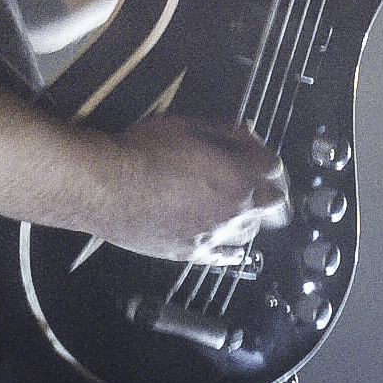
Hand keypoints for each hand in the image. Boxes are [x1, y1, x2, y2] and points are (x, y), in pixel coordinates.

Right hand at [98, 114, 289, 264]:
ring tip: (241, 205)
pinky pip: (228, 256)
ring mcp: (216, 236)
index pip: (275, 167)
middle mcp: (235, 210)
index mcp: (239, 176)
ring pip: (254, 231)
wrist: (107, 186)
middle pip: (275, 204)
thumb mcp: (188, 126)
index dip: (266, 155)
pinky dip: (235, 248)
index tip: (254, 150)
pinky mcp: (194, 254)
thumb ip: (225, 134)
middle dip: (272, 189)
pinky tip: (232, 242)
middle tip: (262, 180)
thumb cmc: (143, 151)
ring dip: (253, 215)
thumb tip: (244, 134)